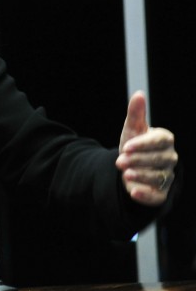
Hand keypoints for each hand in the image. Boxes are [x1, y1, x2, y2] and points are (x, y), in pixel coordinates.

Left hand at [115, 90, 177, 206]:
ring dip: (140, 176)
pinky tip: (133, 192)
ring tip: (125, 174)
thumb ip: (136, 114)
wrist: (129, 166)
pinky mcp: (161, 192)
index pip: (159, 141)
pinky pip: (156, 195)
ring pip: (157, 177)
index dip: (143, 144)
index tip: (126, 146)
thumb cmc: (133, 145)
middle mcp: (170, 158)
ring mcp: (167, 176)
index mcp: (165, 140)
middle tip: (120, 161)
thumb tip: (139, 94)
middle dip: (138, 160)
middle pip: (158, 160)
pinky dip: (144, 195)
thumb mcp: (132, 129)